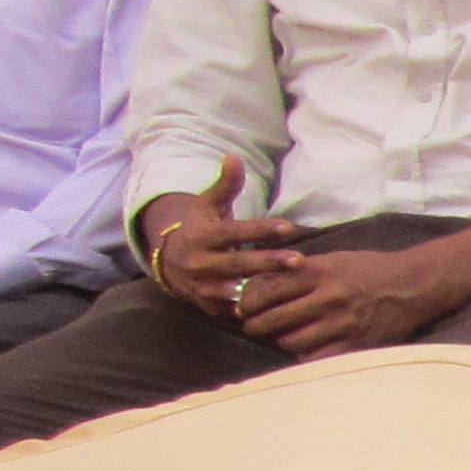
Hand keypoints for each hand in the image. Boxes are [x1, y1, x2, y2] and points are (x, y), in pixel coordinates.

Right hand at [141, 161, 307, 323]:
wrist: (170, 263)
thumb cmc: (199, 229)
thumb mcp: (207, 206)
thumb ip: (225, 185)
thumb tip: (233, 157)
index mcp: (201, 237)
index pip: (233, 232)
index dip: (260, 230)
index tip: (290, 227)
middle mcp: (199, 264)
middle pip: (237, 265)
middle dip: (268, 263)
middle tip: (300, 261)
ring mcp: (204, 289)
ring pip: (236, 292)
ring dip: (265, 291)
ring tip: (295, 288)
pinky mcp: (210, 309)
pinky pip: (236, 313)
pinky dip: (257, 312)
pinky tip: (285, 309)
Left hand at [237, 238, 458, 357]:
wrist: (415, 285)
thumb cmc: (370, 269)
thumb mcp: (333, 259)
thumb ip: (299, 271)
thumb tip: (259, 284)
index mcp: (318, 272)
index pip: (266, 289)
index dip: (247, 301)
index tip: (244, 306)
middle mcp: (327, 297)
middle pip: (273, 319)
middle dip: (255, 325)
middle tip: (253, 326)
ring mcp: (342, 323)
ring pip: (291, 341)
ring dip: (281, 340)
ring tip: (283, 335)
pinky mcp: (355, 343)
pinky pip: (316, 357)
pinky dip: (306, 354)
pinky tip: (307, 347)